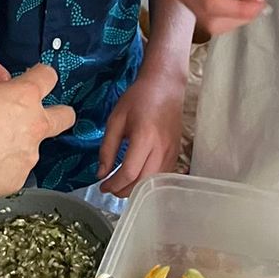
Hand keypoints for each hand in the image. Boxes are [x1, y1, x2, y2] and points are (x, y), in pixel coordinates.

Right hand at [0, 63, 75, 203]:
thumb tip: (1, 99)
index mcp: (24, 95)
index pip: (48, 76)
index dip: (41, 76)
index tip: (36, 79)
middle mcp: (35, 124)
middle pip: (65, 115)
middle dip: (58, 114)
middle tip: (38, 117)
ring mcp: (30, 154)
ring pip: (34, 146)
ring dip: (19, 145)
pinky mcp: (19, 178)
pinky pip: (17, 168)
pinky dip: (4, 167)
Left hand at [97, 69, 185, 197]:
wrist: (165, 86)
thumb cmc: (138, 99)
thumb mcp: (116, 120)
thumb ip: (107, 148)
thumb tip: (101, 174)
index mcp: (144, 137)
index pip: (129, 172)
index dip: (113, 184)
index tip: (102, 186)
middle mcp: (161, 148)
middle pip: (142, 183)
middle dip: (123, 191)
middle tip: (110, 188)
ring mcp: (172, 152)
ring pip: (154, 183)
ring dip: (136, 189)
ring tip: (121, 185)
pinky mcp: (177, 153)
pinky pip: (162, 176)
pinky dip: (148, 183)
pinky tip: (137, 178)